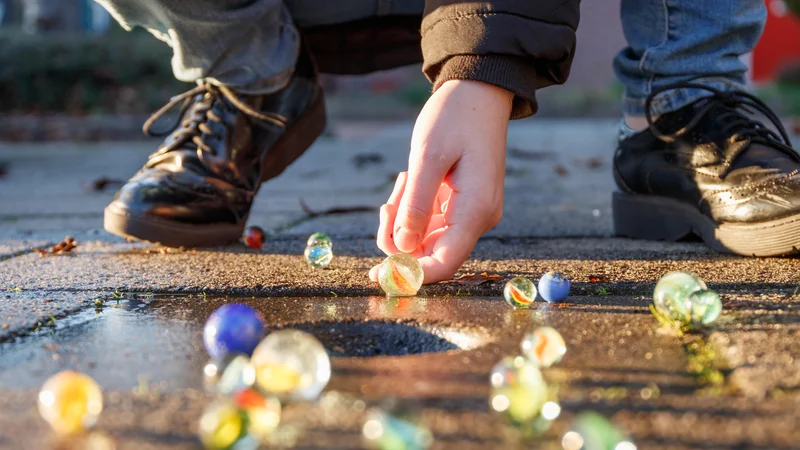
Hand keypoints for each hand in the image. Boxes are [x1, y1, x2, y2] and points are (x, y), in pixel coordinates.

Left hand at [369, 79, 511, 283]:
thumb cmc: (455, 117)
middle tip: (386, 205)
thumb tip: (402, 248)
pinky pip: (430, 223)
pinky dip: (411, 210)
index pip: (444, 263)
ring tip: (402, 182)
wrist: (479, 92)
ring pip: (426, 239)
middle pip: (431, 254)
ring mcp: (472, 214)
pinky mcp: (463, 206)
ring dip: (403, 220)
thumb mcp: (428, 157)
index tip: (377, 273)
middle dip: (399, 239)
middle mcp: (478, 219)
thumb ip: (415, 205)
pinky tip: (409, 181)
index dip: (411, 275)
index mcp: (475, 210)